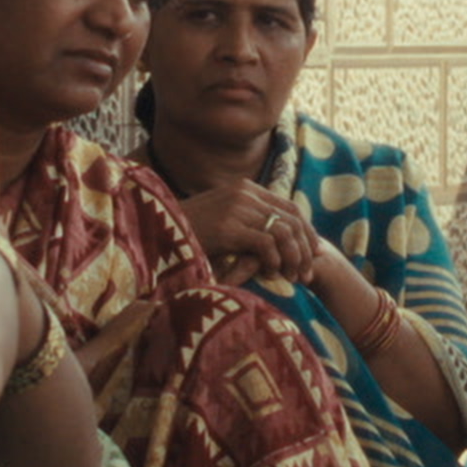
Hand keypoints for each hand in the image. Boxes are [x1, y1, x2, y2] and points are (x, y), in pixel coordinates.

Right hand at [176, 179, 318, 287]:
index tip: (311, 257)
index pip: (290, 208)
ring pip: (284, 232)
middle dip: (304, 249)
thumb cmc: (189, 235)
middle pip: (293, 219)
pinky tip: (269, 273)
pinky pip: (267, 243)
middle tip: (306, 275)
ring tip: (291, 278)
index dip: (306, 234)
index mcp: (246, 189)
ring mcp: (236, 208)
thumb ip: (248, 224)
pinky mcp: (228, 227)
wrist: (155, 234)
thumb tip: (278, 242)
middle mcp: (245, 193)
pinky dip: (274, 261)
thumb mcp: (223, 223)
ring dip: (292, 258)